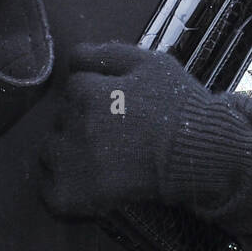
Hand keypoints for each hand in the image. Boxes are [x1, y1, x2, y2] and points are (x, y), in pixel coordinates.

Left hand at [39, 41, 251, 229]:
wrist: (202, 154)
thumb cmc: (180, 107)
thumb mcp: (150, 64)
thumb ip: (107, 53)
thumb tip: (72, 56)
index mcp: (86, 91)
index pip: (74, 88)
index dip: (96, 96)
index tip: (118, 110)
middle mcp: (73, 125)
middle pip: (60, 120)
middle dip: (81, 124)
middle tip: (114, 137)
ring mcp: (72, 162)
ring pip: (49, 153)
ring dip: (67, 155)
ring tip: (100, 162)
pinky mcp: (73, 197)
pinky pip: (49, 193)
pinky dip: (62, 191)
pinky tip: (88, 187)